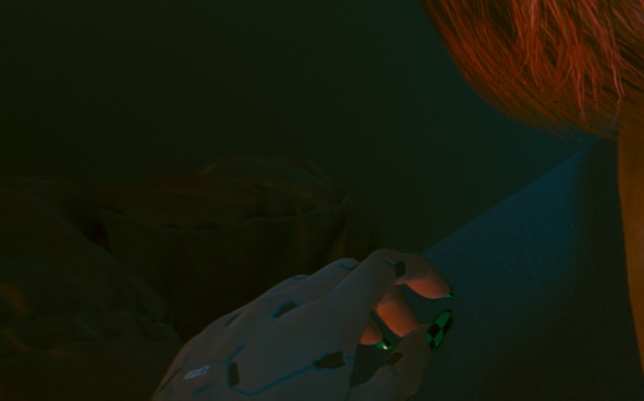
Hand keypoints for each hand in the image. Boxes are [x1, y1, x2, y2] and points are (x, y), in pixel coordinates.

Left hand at [152, 250, 452, 400]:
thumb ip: (401, 375)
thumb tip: (418, 342)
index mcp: (324, 321)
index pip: (385, 267)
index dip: (420, 273)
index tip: (438, 292)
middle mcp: (280, 306)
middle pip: (345, 276)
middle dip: (381, 298)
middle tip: (398, 334)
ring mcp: (238, 320)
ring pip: (298, 292)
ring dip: (334, 309)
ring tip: (345, 348)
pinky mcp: (205, 341)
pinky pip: (257, 315)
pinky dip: (288, 325)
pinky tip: (288, 362)